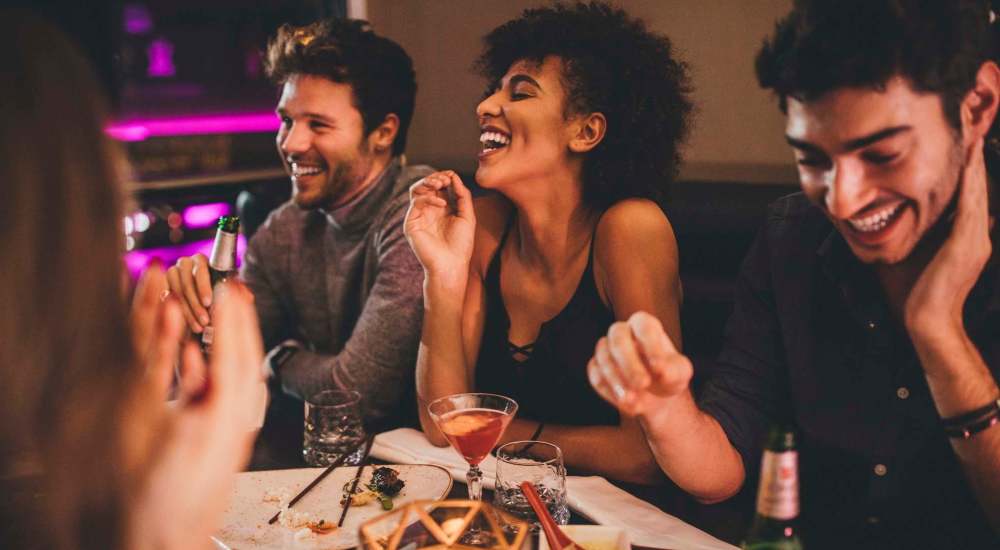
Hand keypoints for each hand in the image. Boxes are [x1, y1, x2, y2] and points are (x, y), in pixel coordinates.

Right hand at [131, 266, 263, 548]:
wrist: (170, 537)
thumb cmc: (177, 497)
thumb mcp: (190, 433)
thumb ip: (203, 391)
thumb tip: (206, 353)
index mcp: (231, 412)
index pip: (239, 353)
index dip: (235, 318)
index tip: (233, 287)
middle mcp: (235, 416)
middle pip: (243, 357)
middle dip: (240, 320)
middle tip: (237, 287)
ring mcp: (226, 425)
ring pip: (233, 370)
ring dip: (230, 337)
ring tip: (226, 310)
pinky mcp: (212, 435)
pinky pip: (215, 391)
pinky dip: (209, 365)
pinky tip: (199, 355)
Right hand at [404, 170, 475, 278]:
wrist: (451, 265)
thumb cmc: (461, 245)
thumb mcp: (467, 216)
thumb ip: (462, 195)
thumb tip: (454, 176)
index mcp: (442, 208)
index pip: (439, 185)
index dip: (444, 177)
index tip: (452, 177)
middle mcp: (429, 210)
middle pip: (426, 184)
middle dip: (435, 177)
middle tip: (445, 179)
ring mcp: (419, 215)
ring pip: (416, 189)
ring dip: (427, 181)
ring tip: (440, 183)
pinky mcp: (411, 223)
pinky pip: (416, 202)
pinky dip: (429, 198)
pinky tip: (441, 204)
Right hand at [588, 311, 692, 416]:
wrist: (656, 396)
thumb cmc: (669, 377)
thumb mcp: (680, 374)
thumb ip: (673, 370)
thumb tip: (660, 369)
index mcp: (645, 326)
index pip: (643, 326)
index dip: (650, 344)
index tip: (659, 367)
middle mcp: (622, 332)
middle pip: (617, 337)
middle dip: (629, 362)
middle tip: (643, 384)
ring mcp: (605, 348)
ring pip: (603, 358)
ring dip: (618, 381)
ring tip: (634, 402)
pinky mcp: (595, 368)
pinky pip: (596, 377)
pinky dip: (611, 392)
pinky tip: (627, 404)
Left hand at [905, 138, 993, 335]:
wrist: (925, 322)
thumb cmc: (914, 292)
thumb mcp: (915, 253)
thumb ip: (915, 233)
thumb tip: (894, 213)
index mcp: (965, 236)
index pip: (967, 194)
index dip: (966, 168)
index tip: (960, 141)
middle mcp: (975, 233)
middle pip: (977, 186)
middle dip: (974, 157)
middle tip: (973, 126)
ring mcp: (974, 238)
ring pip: (977, 190)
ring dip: (976, 161)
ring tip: (974, 133)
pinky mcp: (967, 244)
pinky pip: (970, 205)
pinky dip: (971, 182)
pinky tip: (970, 161)